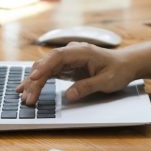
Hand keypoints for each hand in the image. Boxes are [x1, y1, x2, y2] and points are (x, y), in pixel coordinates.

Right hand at [16, 43, 137, 102]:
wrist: (125, 64)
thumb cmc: (118, 70)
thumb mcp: (106, 81)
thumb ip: (87, 86)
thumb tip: (69, 95)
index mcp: (82, 51)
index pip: (58, 57)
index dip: (44, 67)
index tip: (34, 78)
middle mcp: (72, 52)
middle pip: (47, 64)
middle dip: (35, 81)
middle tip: (28, 98)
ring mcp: (68, 59)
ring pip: (45, 68)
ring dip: (34, 82)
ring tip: (25, 97)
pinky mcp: (66, 66)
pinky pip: (49, 72)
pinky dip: (39, 81)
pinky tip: (28, 88)